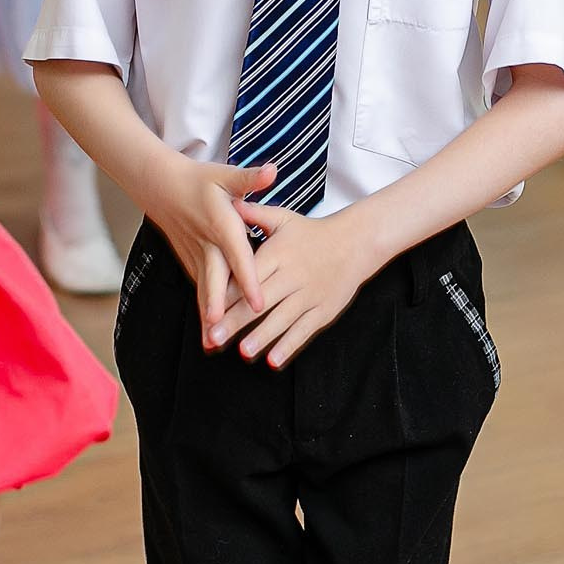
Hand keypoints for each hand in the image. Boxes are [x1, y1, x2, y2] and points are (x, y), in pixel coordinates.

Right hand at [146, 157, 276, 339]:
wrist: (160, 186)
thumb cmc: (199, 180)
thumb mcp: (225, 174)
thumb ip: (249, 178)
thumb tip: (272, 171)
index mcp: (222, 224)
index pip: (238, 256)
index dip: (248, 280)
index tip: (258, 303)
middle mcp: (208, 245)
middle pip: (214, 281)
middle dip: (217, 308)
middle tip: (221, 333)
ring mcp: (196, 256)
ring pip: (204, 291)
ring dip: (207, 318)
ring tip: (212, 344)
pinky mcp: (191, 263)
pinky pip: (200, 290)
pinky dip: (204, 312)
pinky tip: (208, 334)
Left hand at [207, 203, 379, 366]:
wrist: (355, 242)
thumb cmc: (312, 232)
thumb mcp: (284, 219)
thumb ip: (255, 214)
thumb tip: (230, 203)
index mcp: (278, 254)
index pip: (248, 277)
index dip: (227, 295)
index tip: (208, 310)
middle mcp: (292, 276)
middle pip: (260, 301)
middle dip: (235, 321)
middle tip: (214, 338)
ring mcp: (309, 295)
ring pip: (282, 319)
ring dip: (262, 337)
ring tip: (244, 352)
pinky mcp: (323, 310)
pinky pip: (304, 330)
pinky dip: (290, 345)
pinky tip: (274, 361)